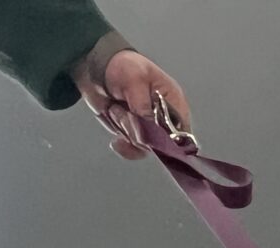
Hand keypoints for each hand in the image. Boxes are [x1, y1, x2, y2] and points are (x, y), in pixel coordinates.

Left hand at [73, 35, 190, 159]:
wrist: (95, 67)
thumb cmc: (122, 65)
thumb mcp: (135, 80)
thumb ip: (143, 107)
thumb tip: (150, 132)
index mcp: (173, 102)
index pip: (184, 132)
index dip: (172, 141)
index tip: (152, 135)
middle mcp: (165, 118)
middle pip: (163, 144)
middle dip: (141, 133)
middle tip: (126, 111)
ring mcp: (150, 128)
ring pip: (146, 147)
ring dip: (127, 133)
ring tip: (116, 110)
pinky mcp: (135, 133)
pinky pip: (135, 150)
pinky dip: (124, 147)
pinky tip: (116, 139)